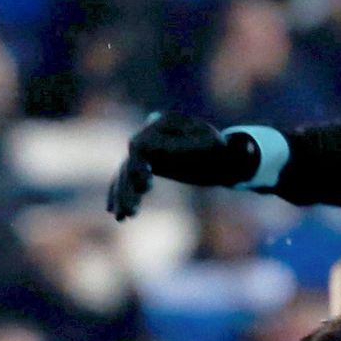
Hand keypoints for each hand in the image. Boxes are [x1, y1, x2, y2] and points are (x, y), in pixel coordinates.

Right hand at [106, 114, 259, 219]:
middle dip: (127, 187)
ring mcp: (148, 149)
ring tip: (122, 217)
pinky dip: (120, 193)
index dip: (137, 166)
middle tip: (130, 211)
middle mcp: (151, 133)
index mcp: (163, 123)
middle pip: (130, 161)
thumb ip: (178, 147)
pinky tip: (115, 212)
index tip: (144, 186)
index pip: (140, 146)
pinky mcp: (148, 163)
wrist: (225, 158)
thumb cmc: (218, 151)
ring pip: (127, 172)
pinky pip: (129, 178)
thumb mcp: (204, 146)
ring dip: (123, 195)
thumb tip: (143, 148)